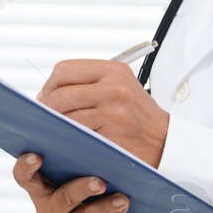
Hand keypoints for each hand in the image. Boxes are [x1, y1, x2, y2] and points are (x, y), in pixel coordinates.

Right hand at [13, 152, 128, 212]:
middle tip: (100, 182)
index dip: (26, 167)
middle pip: (61, 200)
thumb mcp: (76, 176)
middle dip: (82, 189)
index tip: (36, 156)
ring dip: (105, 207)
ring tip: (123, 198)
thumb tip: (88, 134)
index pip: (23, 178)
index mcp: (40, 190)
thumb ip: (74, 161)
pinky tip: (122, 209)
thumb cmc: (84, 193)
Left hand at [36, 59, 170, 167]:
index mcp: (113, 70)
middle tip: (47, 118)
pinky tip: (71, 140)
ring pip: (65, 112)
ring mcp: (113, 107)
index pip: (65, 69)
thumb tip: (48, 93)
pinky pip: (76, 131)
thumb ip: (90, 85)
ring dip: (56, 124)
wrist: (166, 142)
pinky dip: (68, 136)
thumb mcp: (120, 89)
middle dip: (48, 106)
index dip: (49, 85)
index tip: (46, 99)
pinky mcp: (112, 129)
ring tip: (58, 130)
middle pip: (60, 91)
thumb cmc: (139, 118)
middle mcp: (114, 85)